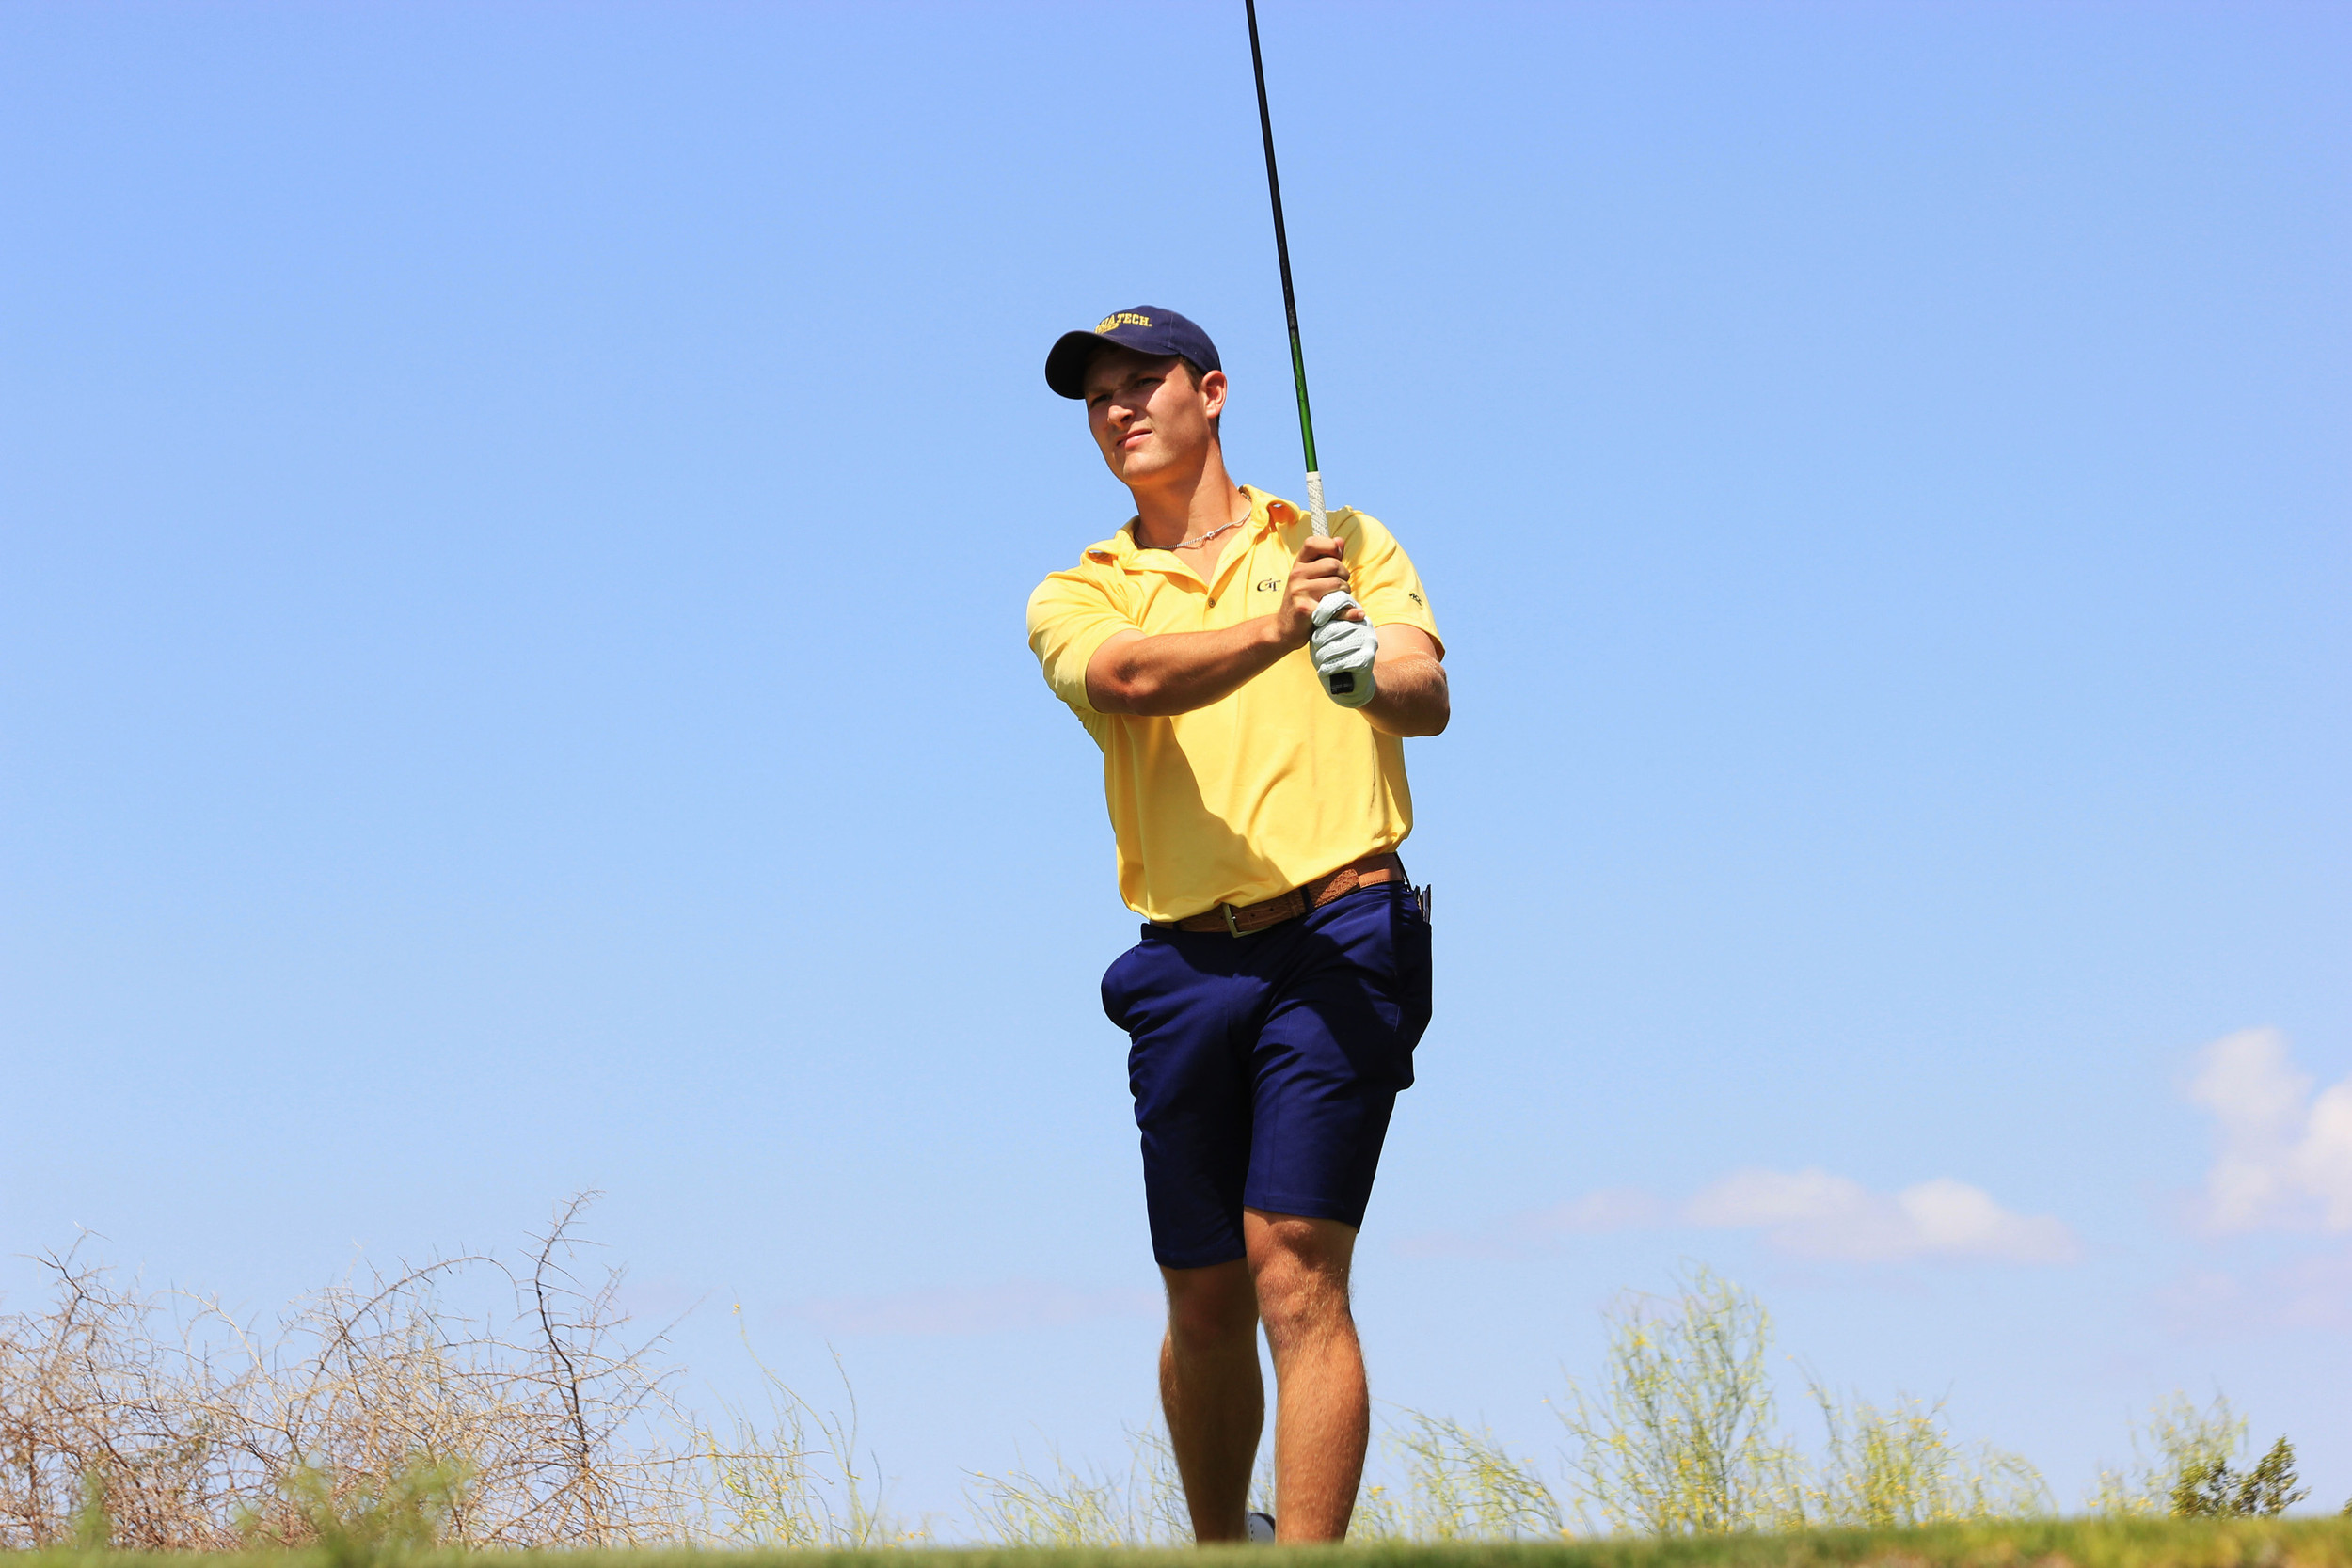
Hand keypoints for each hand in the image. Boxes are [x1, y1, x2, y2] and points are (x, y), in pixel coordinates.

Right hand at [1274, 534, 1361, 647]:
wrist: (1285, 628)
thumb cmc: (1304, 599)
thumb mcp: (1310, 576)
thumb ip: (1326, 558)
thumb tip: (1339, 540)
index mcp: (1299, 564)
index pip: (1313, 543)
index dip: (1329, 546)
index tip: (1336, 557)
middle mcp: (1296, 575)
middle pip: (1333, 564)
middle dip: (1344, 575)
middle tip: (1340, 586)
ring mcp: (1300, 592)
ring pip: (1337, 584)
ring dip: (1345, 593)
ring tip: (1338, 599)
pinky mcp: (1306, 609)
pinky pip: (1337, 605)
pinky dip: (1349, 611)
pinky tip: (1355, 613)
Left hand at [1309, 591, 1378, 707]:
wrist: (1350, 682)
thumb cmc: (1332, 656)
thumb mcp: (1325, 637)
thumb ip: (1322, 623)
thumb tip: (1314, 613)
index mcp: (1355, 614)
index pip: (1341, 602)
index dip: (1325, 609)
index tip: (1315, 621)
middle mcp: (1364, 624)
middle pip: (1333, 628)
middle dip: (1319, 641)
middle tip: (1317, 650)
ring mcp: (1368, 641)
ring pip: (1335, 647)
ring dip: (1322, 657)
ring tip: (1320, 661)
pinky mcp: (1367, 658)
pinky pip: (1341, 662)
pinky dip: (1327, 669)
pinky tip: (1323, 671)